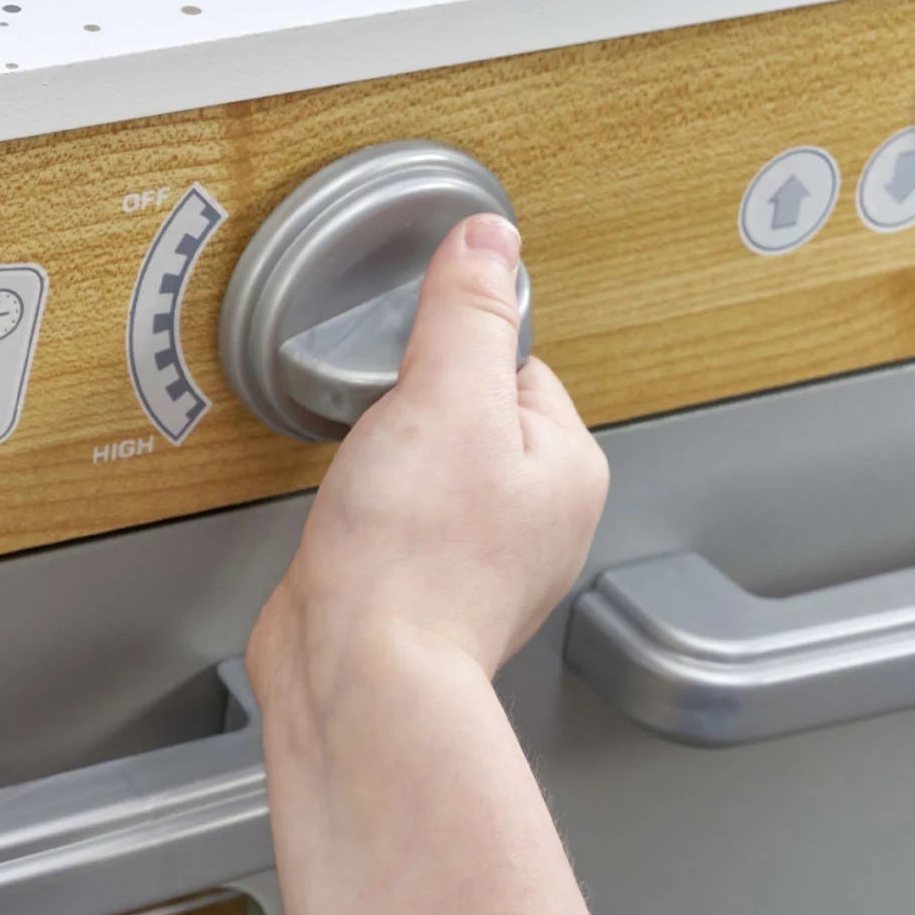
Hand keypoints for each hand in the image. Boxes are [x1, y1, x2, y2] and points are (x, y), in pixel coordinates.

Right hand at [247, 214, 608, 712]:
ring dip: (383, 468)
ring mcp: (481, 563)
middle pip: (466, 414)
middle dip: (410, 414)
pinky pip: (394, 522)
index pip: (515, 362)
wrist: (356, 676)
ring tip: (365, 489)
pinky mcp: (422, 594)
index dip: (449, 355)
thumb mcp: (444, 396)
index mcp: (568, 467)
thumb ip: (467, 311)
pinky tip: (347, 529)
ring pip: (427, 470)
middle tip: (382, 437)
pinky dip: (364, 517)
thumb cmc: (410, 558)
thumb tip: (488, 238)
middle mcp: (538, 520)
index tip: (410, 374)